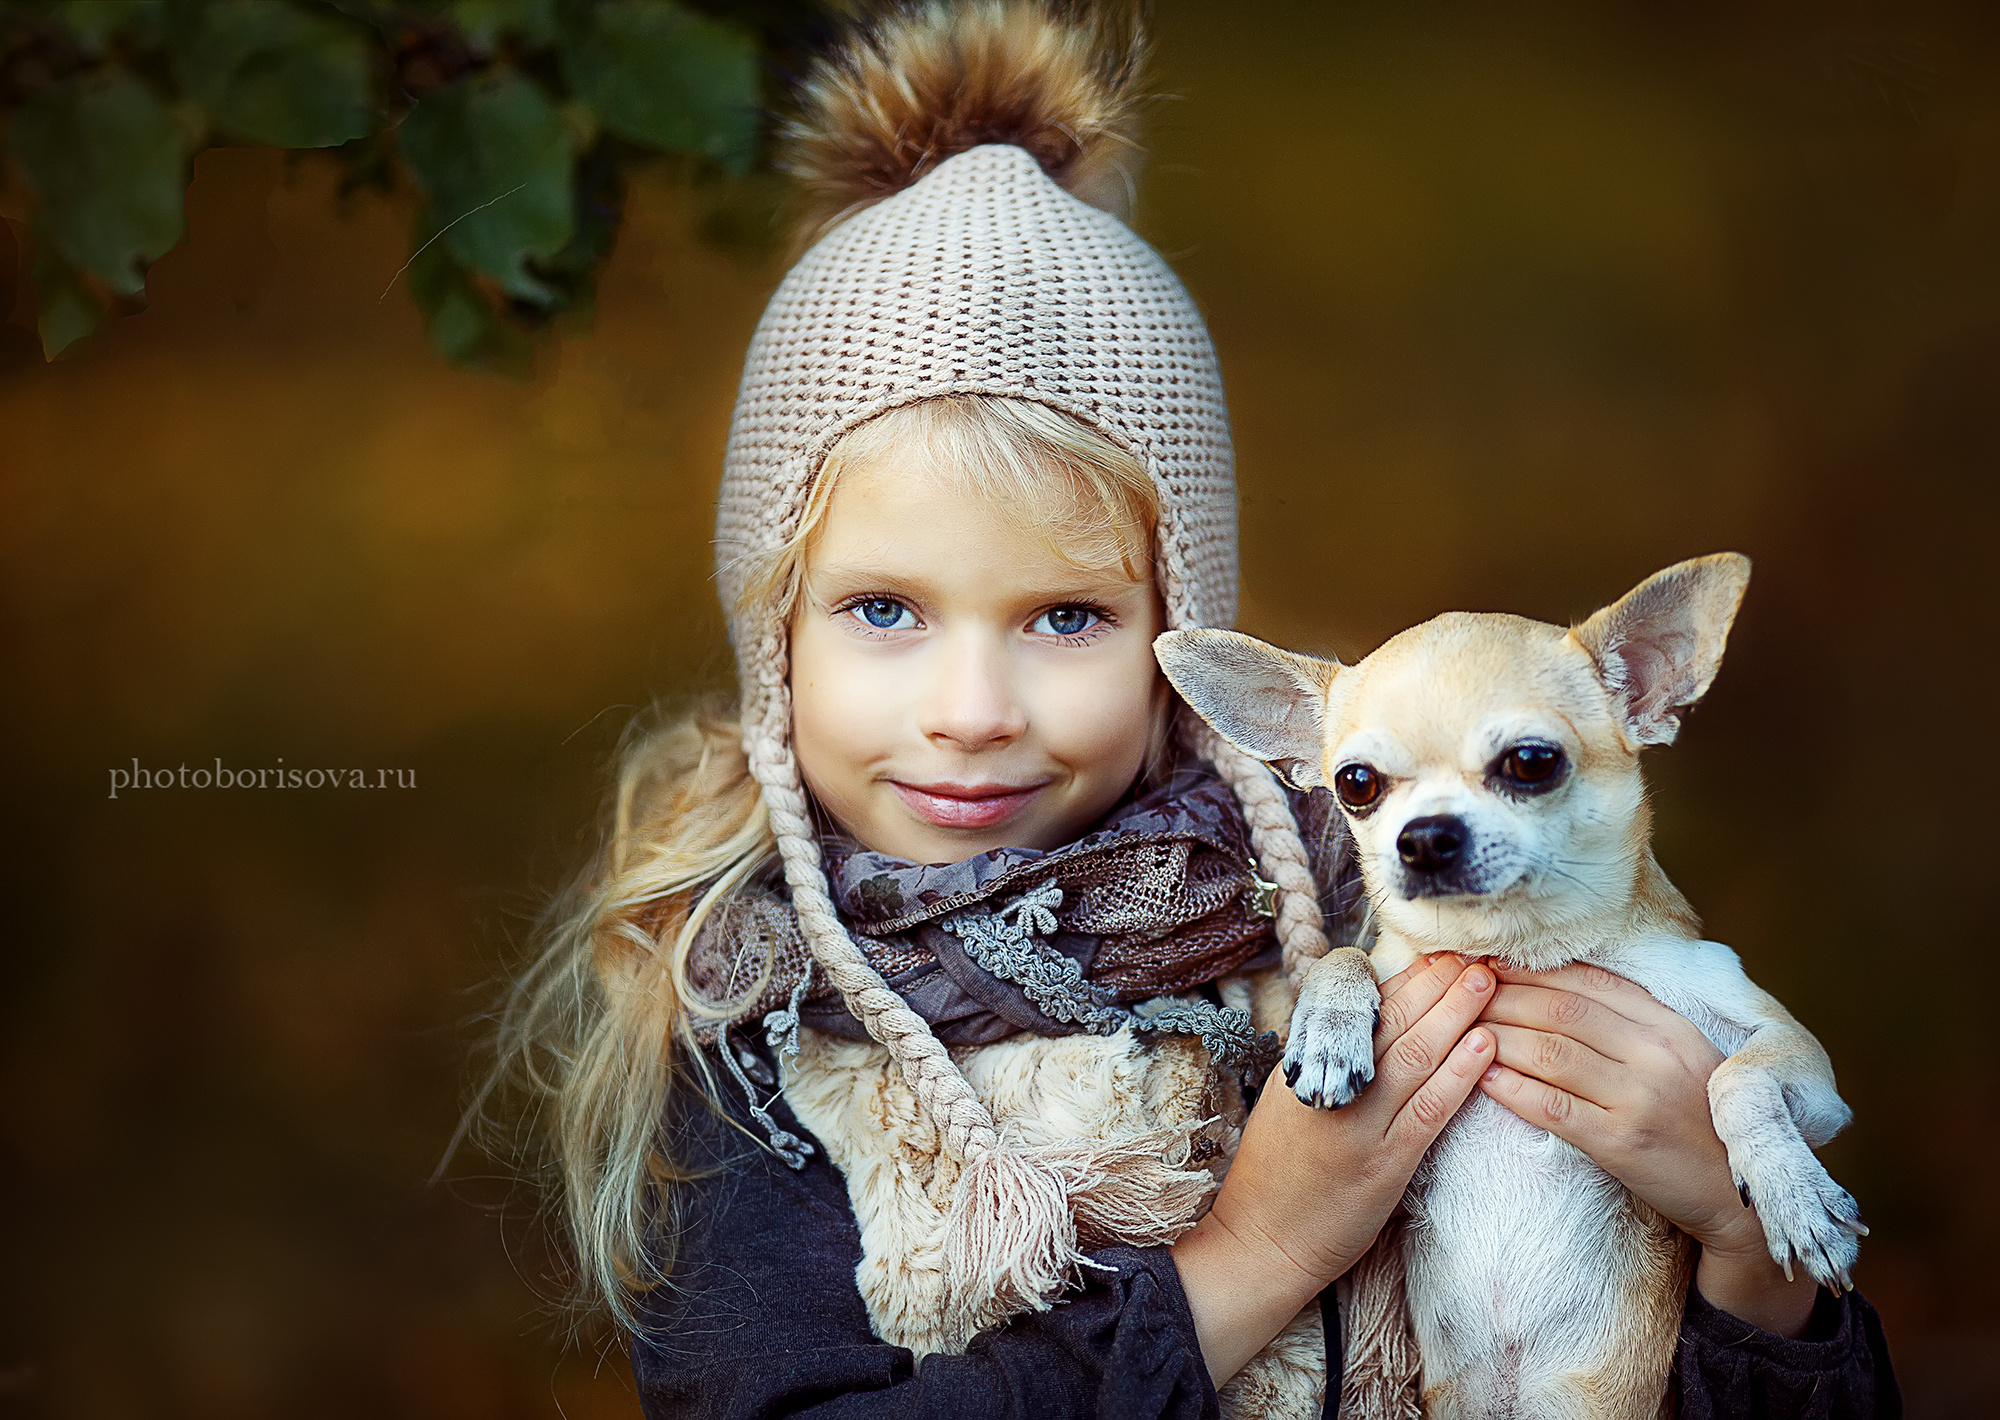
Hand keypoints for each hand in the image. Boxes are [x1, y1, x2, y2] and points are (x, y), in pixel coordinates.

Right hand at [1172, 954, 1496, 1382]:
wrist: (1263, 1241)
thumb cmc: (1277, 1172)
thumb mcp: (1288, 1099)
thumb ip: (1324, 1061)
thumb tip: (1369, 1020)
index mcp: (1306, 1063)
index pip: (1358, 1004)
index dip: (1403, 976)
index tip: (1435, 951)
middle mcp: (1331, 1084)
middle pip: (1393, 1019)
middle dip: (1437, 980)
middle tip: (1473, 949)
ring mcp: (1358, 1123)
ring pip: (1416, 1055)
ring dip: (1456, 1013)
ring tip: (1488, 981)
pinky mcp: (1384, 1165)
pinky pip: (1428, 1111)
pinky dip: (1458, 1075)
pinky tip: (1484, 1048)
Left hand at [1475, 962, 1819, 1337]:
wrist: (1736, 1195)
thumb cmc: (1700, 1118)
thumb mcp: (1681, 1054)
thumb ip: (1633, 1019)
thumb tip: (1561, 979)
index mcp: (1669, 1026)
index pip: (1588, 983)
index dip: (1531, 970)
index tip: (1489, 962)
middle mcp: (1655, 1055)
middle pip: (1560, 1011)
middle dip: (1502, 997)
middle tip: (1462, 993)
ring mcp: (1638, 1100)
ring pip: (1548, 1053)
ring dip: (1495, 1037)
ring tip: (1460, 1030)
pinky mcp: (1620, 1144)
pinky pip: (1551, 1107)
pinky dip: (1510, 1088)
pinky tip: (1480, 1076)